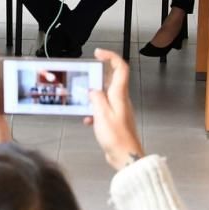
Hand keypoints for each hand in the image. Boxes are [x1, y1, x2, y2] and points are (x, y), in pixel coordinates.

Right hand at [84, 48, 144, 170]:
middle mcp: (121, 99)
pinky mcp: (114, 119)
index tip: (98, 53)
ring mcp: (118, 109)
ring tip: (83, 100)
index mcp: (119, 95)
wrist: (125, 156)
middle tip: (85, 75)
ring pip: (105, 94)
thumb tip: (92, 91)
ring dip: (93, 95)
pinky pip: (103, 108)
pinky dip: (94, 111)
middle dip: (97, 75)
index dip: (110, 56)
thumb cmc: (117, 137)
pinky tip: (87, 119)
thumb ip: (96, 99)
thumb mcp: (102, 114)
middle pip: (112, 79)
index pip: (120, 68)